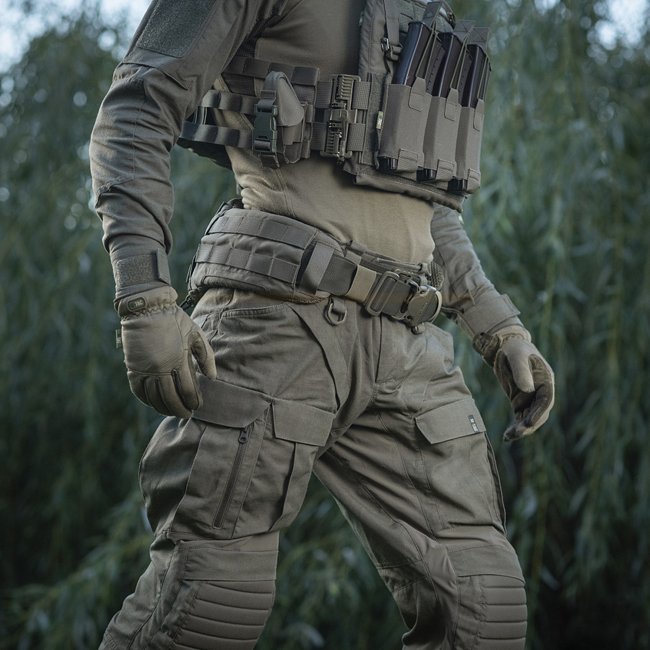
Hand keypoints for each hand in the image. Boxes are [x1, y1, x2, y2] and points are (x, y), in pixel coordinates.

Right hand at [118, 286, 216, 417]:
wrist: (146, 307)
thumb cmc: (174, 319)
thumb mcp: (196, 334)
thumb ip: (206, 356)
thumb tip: (212, 377)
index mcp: (178, 359)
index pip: (188, 390)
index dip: (193, 401)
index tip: (197, 405)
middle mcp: (160, 368)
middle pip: (171, 399)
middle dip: (180, 410)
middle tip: (187, 415)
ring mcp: (145, 369)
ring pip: (154, 398)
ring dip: (164, 409)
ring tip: (172, 412)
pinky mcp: (132, 368)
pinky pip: (139, 391)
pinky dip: (147, 401)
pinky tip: (154, 404)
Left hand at [490, 328, 554, 440]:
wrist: (505, 347)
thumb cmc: (514, 349)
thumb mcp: (517, 357)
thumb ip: (521, 371)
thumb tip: (528, 389)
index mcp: (546, 380)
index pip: (546, 400)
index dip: (539, 413)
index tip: (530, 423)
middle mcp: (541, 392)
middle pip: (539, 413)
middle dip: (530, 425)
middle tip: (517, 433)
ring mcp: (530, 398)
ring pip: (530, 418)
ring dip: (522, 429)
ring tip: (509, 437)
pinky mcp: (520, 402)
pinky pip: (520, 418)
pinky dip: (515, 427)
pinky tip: (507, 436)